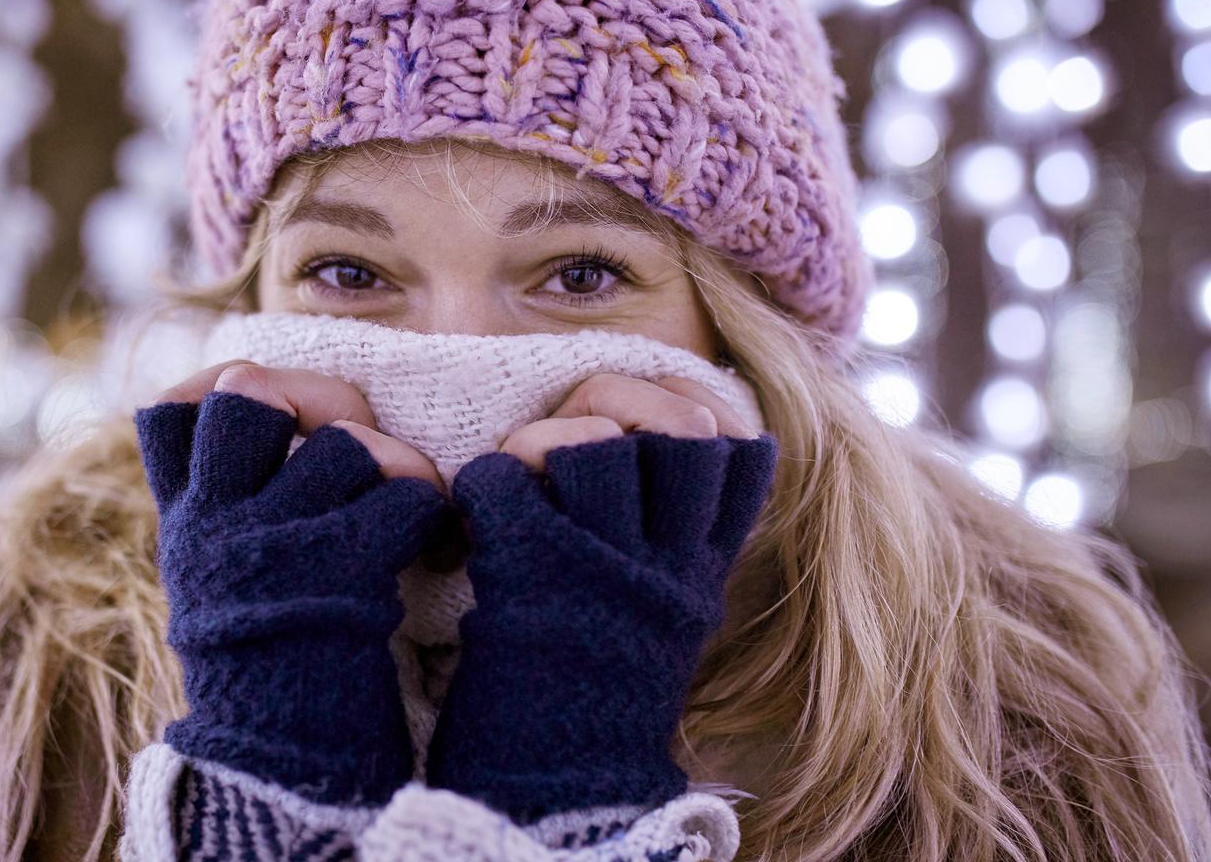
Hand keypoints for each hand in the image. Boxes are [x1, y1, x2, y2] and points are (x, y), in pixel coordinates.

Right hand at [135, 361, 450, 806]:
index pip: (174, 408)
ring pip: (345, 442)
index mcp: (183, 523)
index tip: (275, 412)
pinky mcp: (332, 571)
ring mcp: (264, 544)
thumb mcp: (222, 579)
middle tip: (357, 449)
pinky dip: (434, 512)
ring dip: (397, 468)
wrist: (286, 776)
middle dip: (320, 402)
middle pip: (248, 391)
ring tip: (405, 520)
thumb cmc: (277, 671)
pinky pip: (403, 491)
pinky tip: (431, 548)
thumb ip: (232, 503)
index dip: (229, 387)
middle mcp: (209, 524)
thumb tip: (255, 397)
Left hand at [425, 372, 779, 822]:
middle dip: (623, 418)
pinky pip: (503, 476)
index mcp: (701, 574)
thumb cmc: (591, 701)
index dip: (694, 423)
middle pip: (678, 431)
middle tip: (577, 456)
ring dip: (542, 445)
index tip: (653, 438)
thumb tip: (692, 458)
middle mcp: (669, 564)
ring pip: (594, 444)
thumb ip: (672, 549)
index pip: (737, 457)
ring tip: (522, 487)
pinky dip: (478, 484)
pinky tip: (473, 518)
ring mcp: (607, 567)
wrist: (557, 792)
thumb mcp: (661, 622)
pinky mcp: (535, 572)